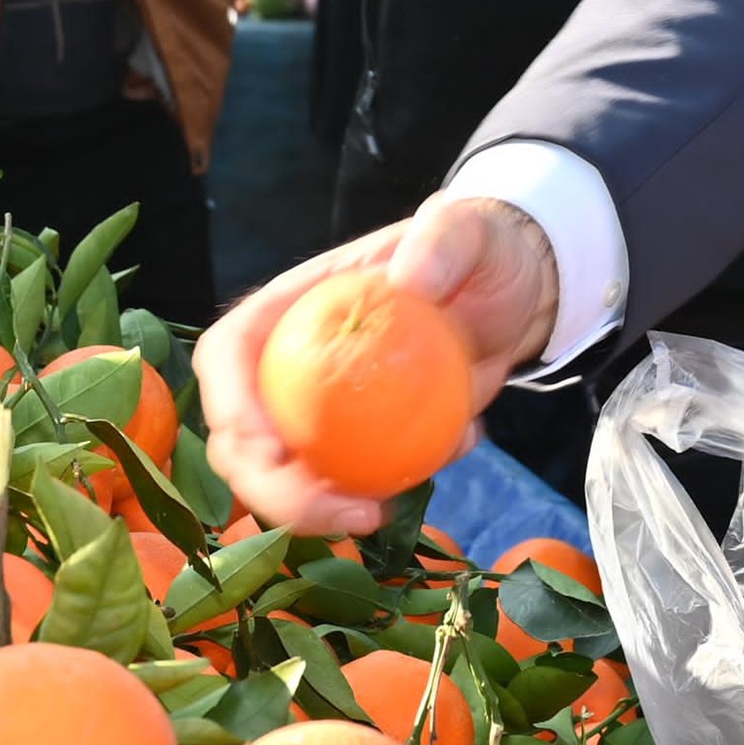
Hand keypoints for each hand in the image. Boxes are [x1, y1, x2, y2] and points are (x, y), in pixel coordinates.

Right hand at [197, 191, 557, 538]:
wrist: (515, 294)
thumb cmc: (476, 253)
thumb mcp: (468, 230)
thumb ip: (442, 239)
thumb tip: (409, 281)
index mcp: (293, 308)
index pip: (230, 352)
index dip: (229, 401)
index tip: (269, 446)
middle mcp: (293, 365)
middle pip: (240, 436)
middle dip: (267, 486)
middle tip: (331, 508)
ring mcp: (325, 411)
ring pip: (287, 478)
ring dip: (317, 513)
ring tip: (376, 515)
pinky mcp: (366, 444)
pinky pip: (359, 485)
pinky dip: (390, 493)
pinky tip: (453, 454)